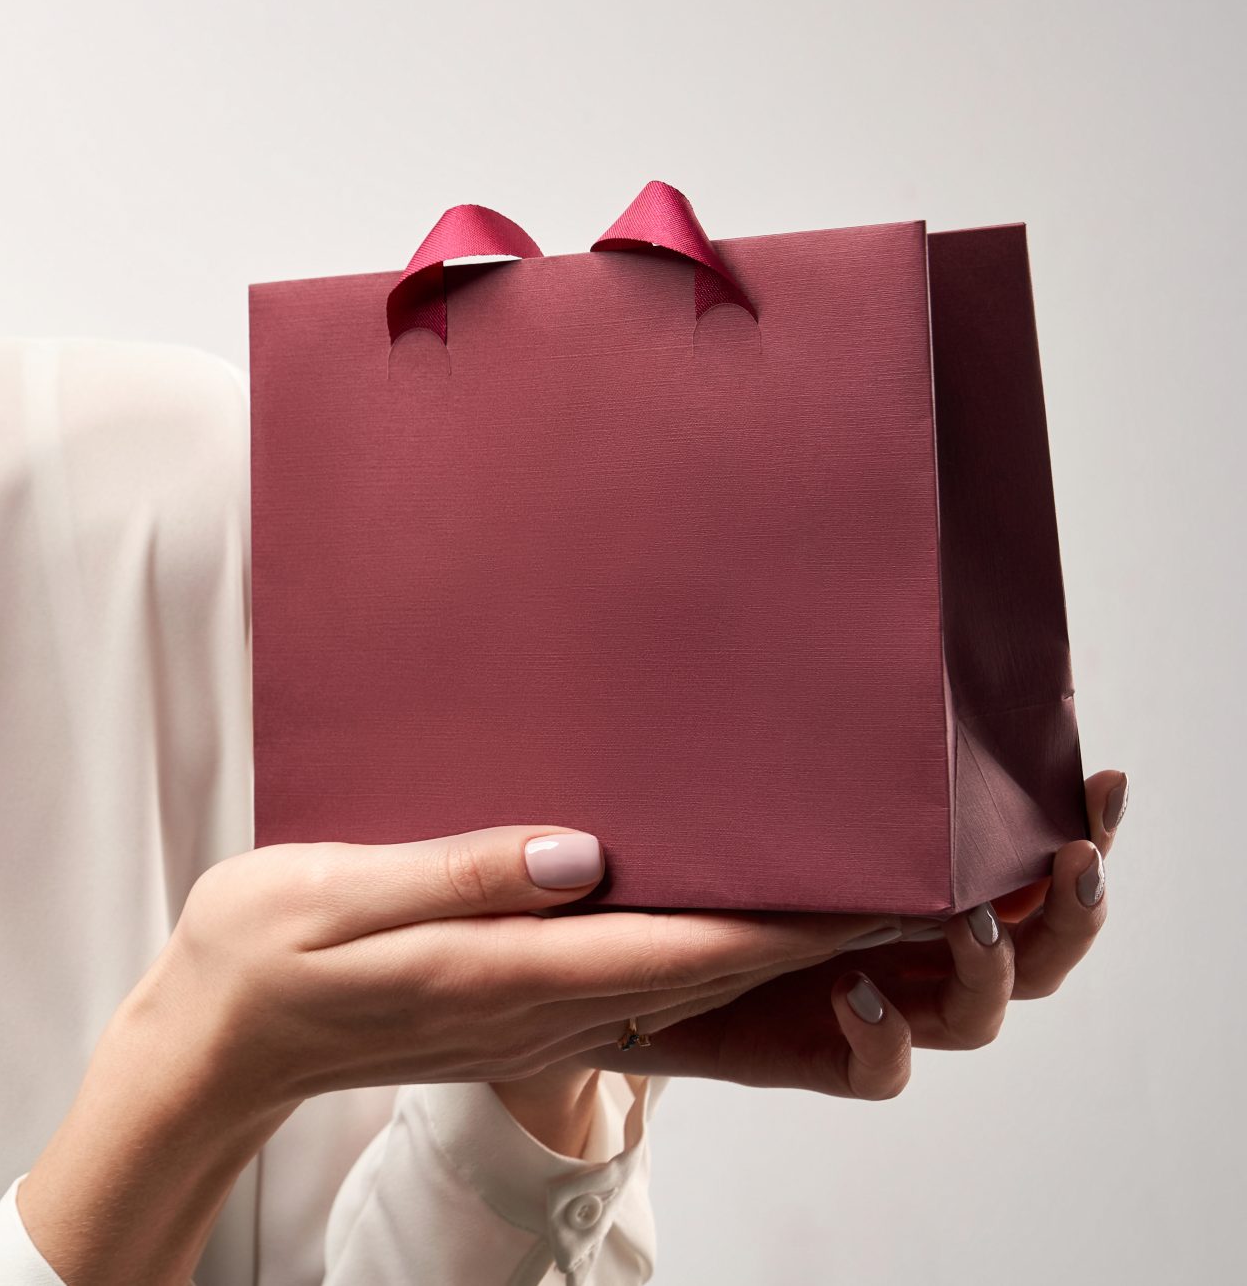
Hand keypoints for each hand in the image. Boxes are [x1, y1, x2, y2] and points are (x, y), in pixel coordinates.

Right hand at [126, 824, 898, 1119]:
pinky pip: (643, 988)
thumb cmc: (255, 955)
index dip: (791, 923)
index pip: (680, 950)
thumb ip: (455, 871)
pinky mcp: (516, 1010)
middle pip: (710, 975)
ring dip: (783, 951)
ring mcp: (532, 1018)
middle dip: (823, 938)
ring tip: (864, 895)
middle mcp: (539, 1007)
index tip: (881, 889)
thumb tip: (576, 854)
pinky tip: (738, 917)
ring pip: (689, 987)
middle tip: (917, 879)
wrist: (212, 1043)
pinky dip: (715, 955)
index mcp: (503, 974)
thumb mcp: (334, 890)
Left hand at [549, 768, 1125, 1098]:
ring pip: (974, 1012)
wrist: (599, 954)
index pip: (1019, 862)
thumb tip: (810, 627)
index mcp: (910, 879)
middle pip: (1036, 949)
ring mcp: (868, 1002)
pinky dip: (883, 1038)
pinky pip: (878, 1071)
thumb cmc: (674, 852)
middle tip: (1070, 861)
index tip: (1100, 780)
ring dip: (991, 971)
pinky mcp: (810, 1052)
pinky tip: (855, 993)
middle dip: (1070, 910)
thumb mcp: (732, 782)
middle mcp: (905, 945)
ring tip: (972, 922)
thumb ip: (779, 735)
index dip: (1075, 829)